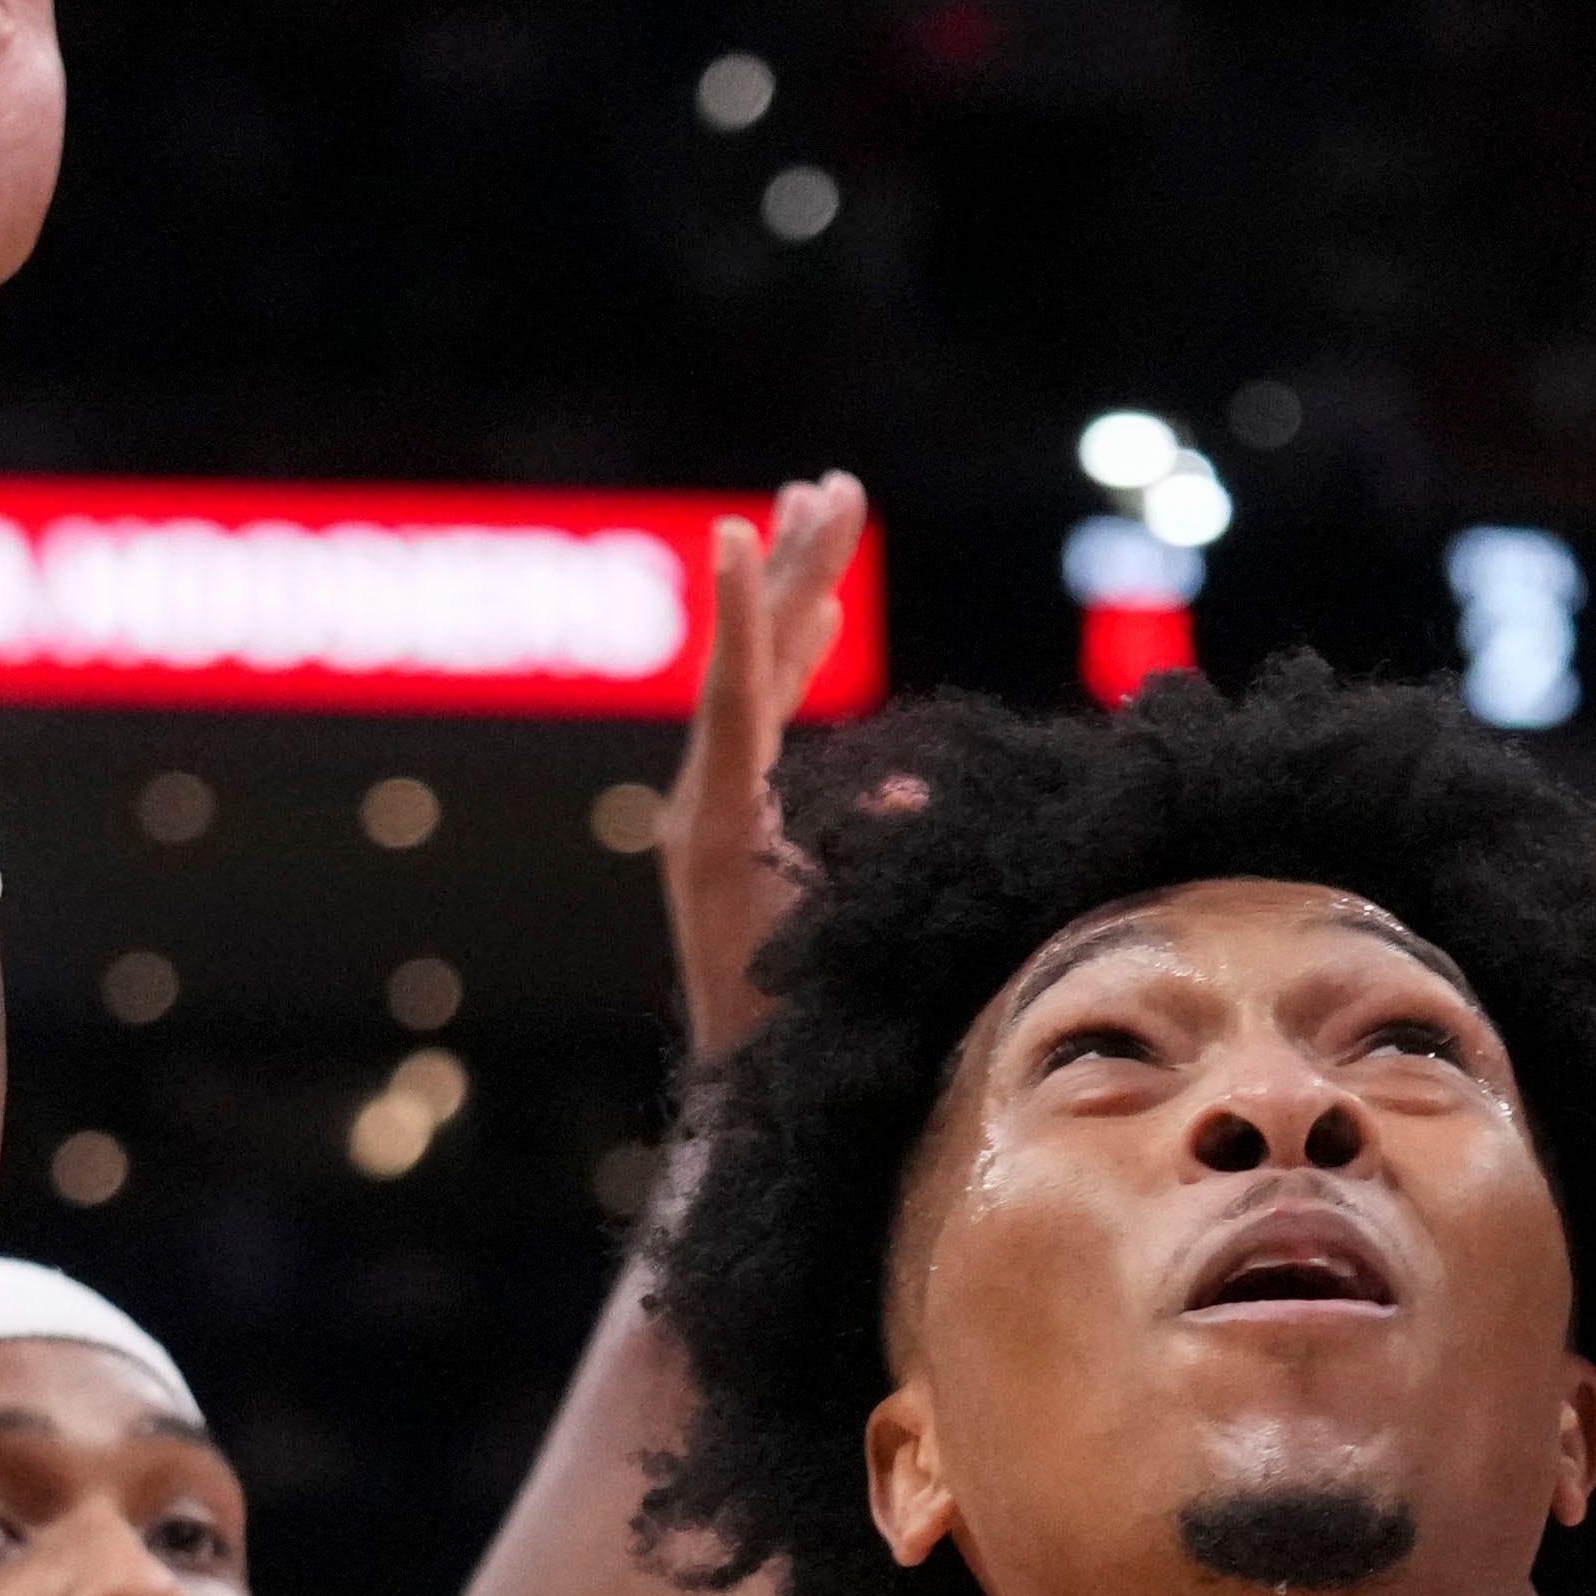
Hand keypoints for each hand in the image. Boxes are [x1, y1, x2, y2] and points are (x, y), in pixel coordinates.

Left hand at [653, 477, 868, 1057]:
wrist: (746, 1109)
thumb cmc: (797, 1044)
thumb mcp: (831, 949)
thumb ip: (862, 864)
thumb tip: (890, 784)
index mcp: (720, 828)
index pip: (735, 695)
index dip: (741, 613)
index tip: (739, 526)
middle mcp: (705, 807)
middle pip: (752, 665)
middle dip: (795, 572)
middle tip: (831, 485)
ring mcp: (716, 815)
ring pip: (758, 684)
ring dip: (797, 602)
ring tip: (819, 514)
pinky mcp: (737, 830)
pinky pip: (767, 726)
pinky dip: (795, 666)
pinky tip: (821, 625)